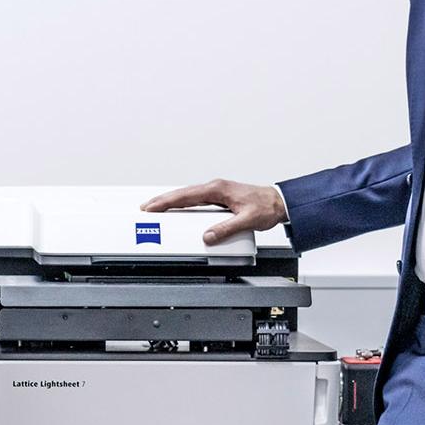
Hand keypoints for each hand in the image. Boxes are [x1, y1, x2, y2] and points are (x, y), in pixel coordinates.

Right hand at [142, 178, 287, 244]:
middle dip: (163, 200)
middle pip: (183, 194)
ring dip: (172, 201)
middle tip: (146, 207)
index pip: (187, 196)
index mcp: (218, 189)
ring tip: (157, 208)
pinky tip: (178, 208)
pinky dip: (183, 203)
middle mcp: (215, 188)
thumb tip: (208, 236)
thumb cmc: (266, 207)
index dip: (167, 201)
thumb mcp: (247, 220)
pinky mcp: (219, 197)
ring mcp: (217, 192)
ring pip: (188, 195)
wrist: (278, 202)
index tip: (153, 206)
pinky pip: (196, 199)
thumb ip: (226, 229)